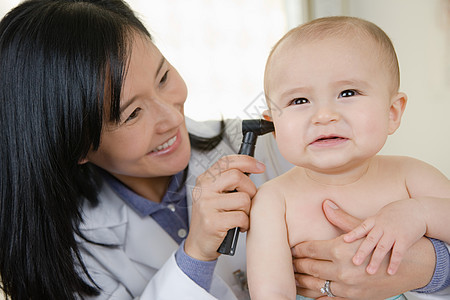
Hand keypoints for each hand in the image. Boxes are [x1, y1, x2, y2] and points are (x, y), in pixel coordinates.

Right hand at [184, 155, 264, 260]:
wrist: (198, 245)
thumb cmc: (211, 220)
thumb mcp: (215, 196)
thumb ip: (228, 182)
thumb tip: (251, 168)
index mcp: (204, 180)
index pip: (227, 161)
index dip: (247, 161)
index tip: (259, 166)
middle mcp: (203, 190)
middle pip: (237, 176)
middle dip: (250, 189)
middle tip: (247, 200)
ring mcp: (206, 206)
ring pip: (243, 199)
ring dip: (247, 210)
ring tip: (240, 216)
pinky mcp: (212, 222)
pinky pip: (241, 217)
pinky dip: (245, 223)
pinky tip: (237, 226)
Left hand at [292, 200, 434, 298]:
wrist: (415, 264)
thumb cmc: (386, 242)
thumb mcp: (363, 227)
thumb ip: (340, 219)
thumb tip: (325, 204)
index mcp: (341, 249)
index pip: (310, 249)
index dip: (297, 250)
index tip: (290, 250)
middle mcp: (343, 270)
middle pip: (310, 268)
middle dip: (296, 266)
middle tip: (287, 264)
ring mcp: (349, 287)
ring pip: (317, 286)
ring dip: (302, 283)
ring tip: (293, 279)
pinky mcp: (356, 299)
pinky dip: (318, 298)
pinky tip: (310, 294)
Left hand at [343, 198, 425, 274]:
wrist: (417, 210)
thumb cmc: (393, 214)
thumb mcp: (378, 215)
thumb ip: (366, 224)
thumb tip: (341, 223)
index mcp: (374, 221)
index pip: (362, 227)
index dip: (353, 234)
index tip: (344, 240)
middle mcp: (382, 226)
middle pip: (370, 239)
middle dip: (362, 251)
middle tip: (354, 262)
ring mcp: (394, 233)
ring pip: (383, 247)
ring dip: (376, 260)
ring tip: (369, 271)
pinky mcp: (405, 239)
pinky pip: (399, 252)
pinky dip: (394, 262)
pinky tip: (390, 272)